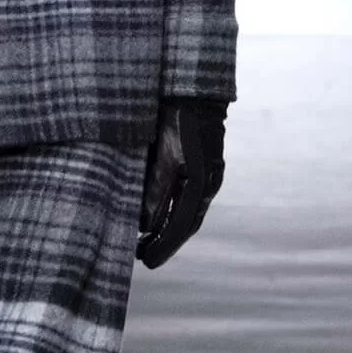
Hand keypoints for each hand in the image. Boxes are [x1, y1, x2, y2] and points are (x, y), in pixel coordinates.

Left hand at [137, 99, 227, 269]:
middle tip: (143, 258)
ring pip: (188, 213)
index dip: (164, 246)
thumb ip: (155, 189)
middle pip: (187, 224)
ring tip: (146, 243)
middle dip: (166, 243)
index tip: (146, 262)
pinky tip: (159, 217)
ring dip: (168, 230)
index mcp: (200, 182)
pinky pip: (188, 199)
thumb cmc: (176, 118)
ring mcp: (208, 175)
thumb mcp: (163, 154)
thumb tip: (145, 225)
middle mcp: (208, 183)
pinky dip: (174, 213)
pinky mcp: (202, 167)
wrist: (194, 90)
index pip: (182, 225)